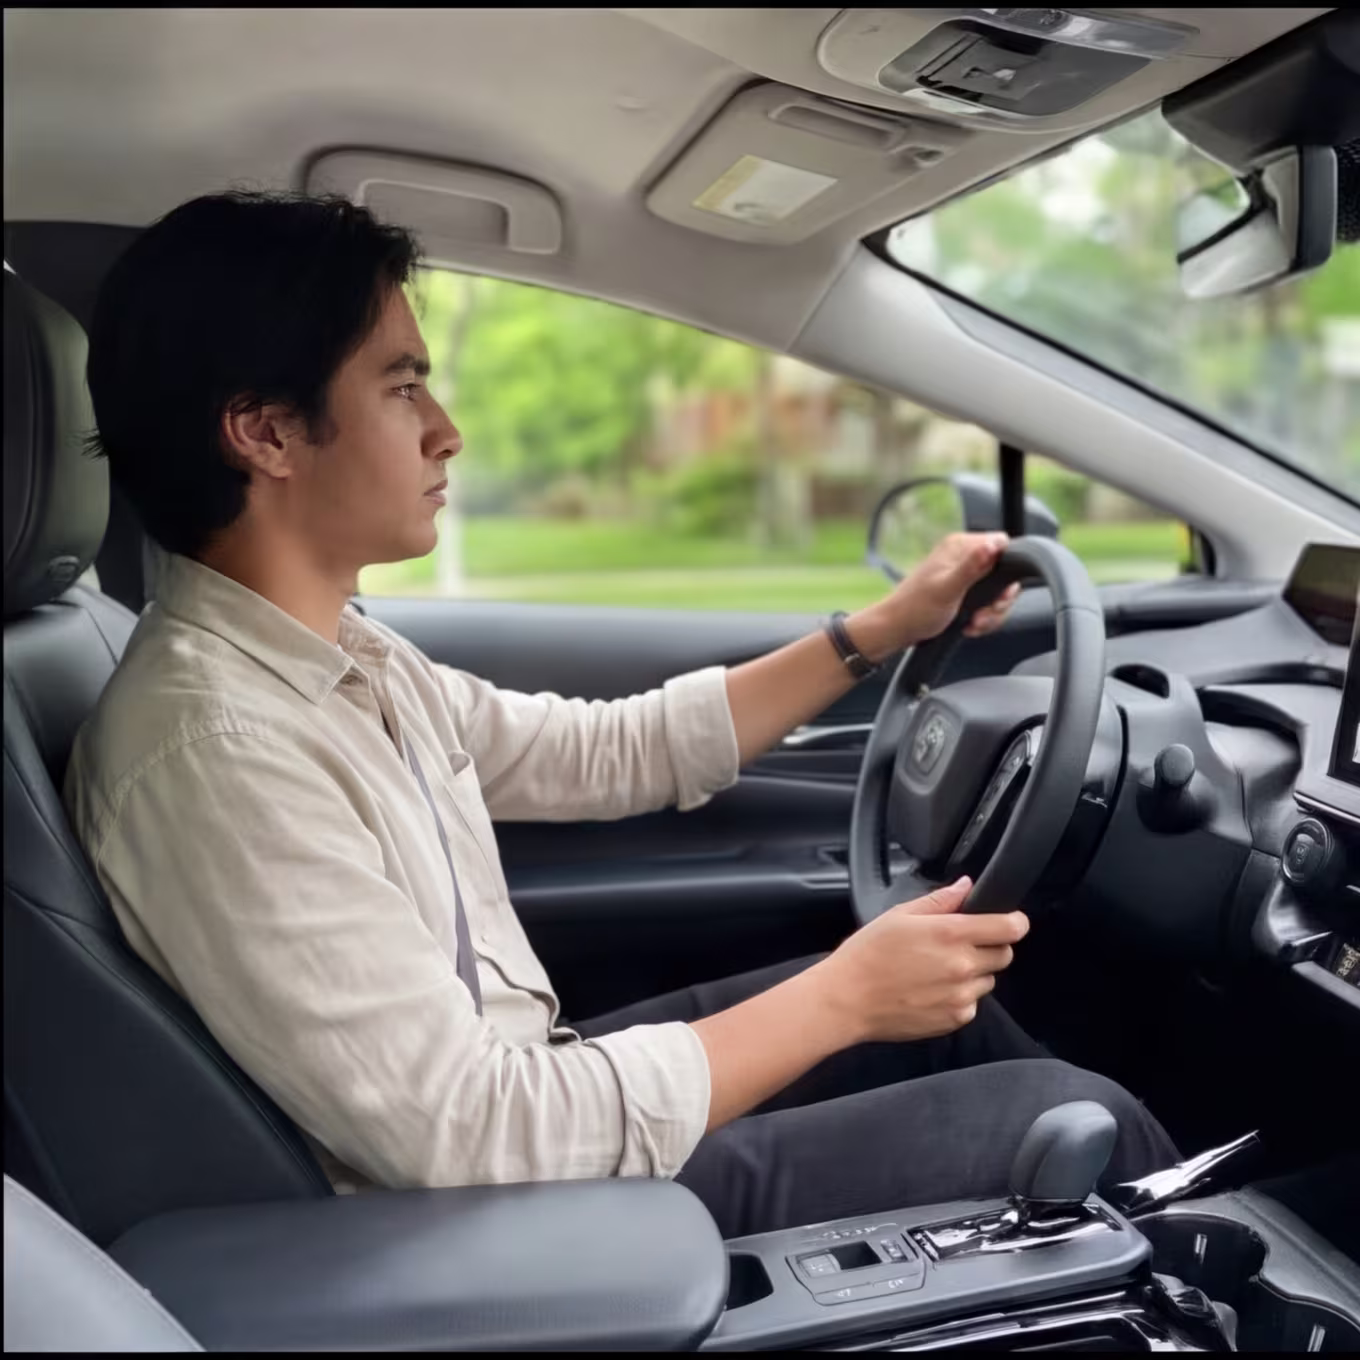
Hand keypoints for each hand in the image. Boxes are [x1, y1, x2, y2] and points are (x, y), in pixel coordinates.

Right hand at [812, 877, 1028, 1043]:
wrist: (847, 1001)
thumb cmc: (867, 955)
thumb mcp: (898, 915)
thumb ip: (939, 900)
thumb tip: (966, 886)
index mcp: (950, 934)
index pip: (1010, 927)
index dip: (1014, 921)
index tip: (1010, 920)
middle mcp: (962, 966)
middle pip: (1004, 954)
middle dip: (990, 945)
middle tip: (960, 944)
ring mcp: (961, 996)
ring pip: (988, 979)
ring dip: (974, 972)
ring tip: (938, 969)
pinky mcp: (955, 1019)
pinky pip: (972, 1003)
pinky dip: (960, 996)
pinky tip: (931, 990)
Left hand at [850, 532, 1021, 659]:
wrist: (896, 629)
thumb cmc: (916, 610)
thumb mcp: (948, 589)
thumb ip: (972, 567)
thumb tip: (993, 544)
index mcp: (959, 546)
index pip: (1003, 544)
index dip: (1008, 570)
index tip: (998, 594)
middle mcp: (962, 555)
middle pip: (1004, 572)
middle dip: (999, 600)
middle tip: (983, 615)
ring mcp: (962, 573)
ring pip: (997, 591)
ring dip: (990, 613)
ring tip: (974, 624)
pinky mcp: (962, 590)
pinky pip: (986, 602)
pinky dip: (983, 617)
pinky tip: (970, 625)